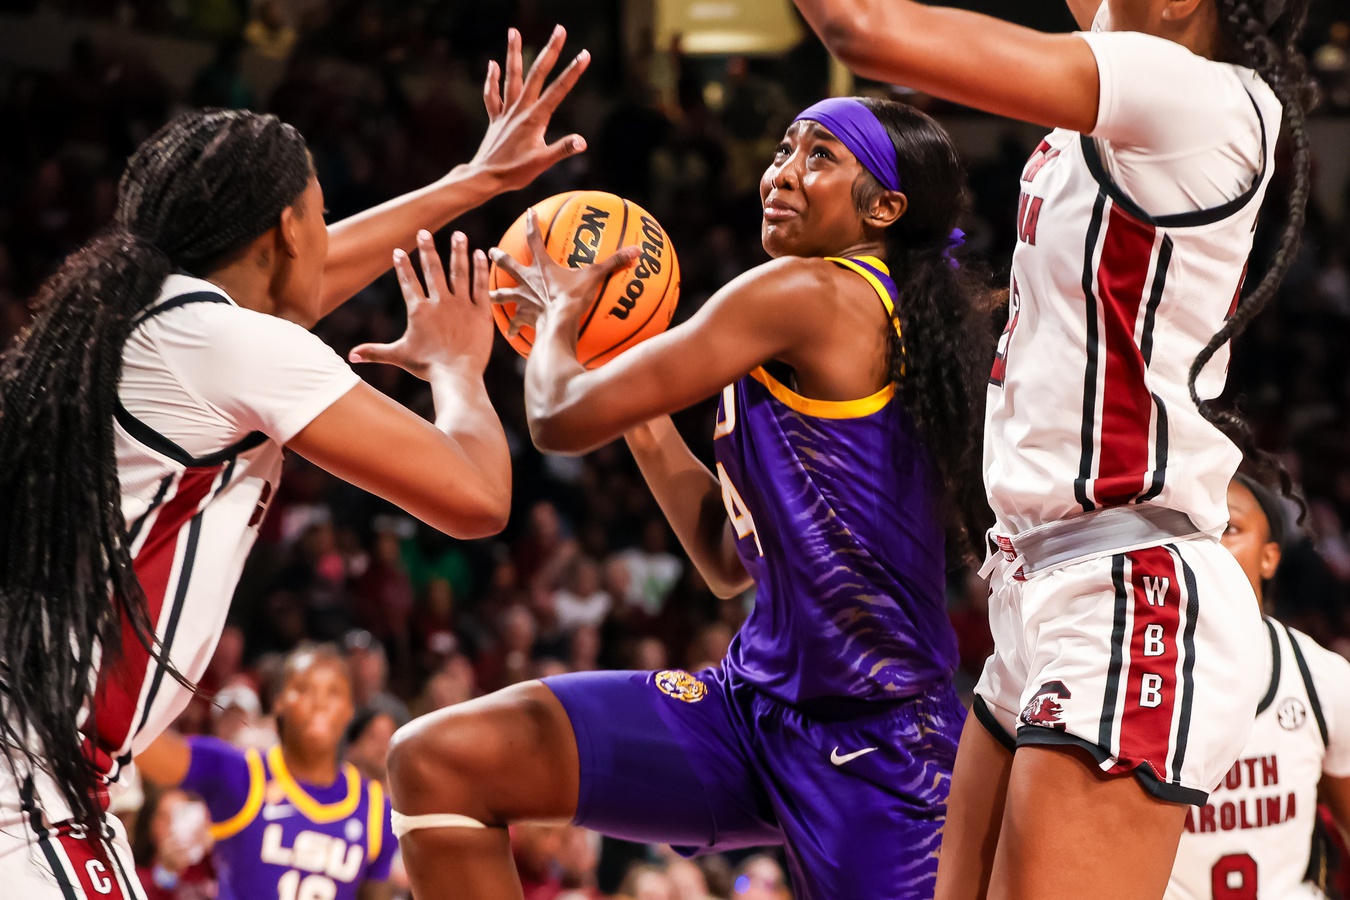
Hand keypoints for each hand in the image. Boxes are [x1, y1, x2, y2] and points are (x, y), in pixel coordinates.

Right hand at [351, 230, 492, 378]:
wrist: (456, 375)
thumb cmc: (428, 368)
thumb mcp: (399, 356)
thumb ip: (375, 352)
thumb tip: (349, 356)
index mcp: (419, 311)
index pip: (408, 282)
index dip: (402, 266)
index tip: (398, 251)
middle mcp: (439, 302)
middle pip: (432, 270)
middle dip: (426, 249)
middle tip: (424, 232)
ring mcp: (461, 305)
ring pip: (458, 272)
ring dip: (458, 251)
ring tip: (458, 234)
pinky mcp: (480, 311)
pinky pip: (479, 285)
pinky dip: (479, 268)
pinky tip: (480, 253)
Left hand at [469, 26, 589, 192]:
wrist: (485, 177)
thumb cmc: (515, 172)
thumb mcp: (543, 163)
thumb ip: (563, 149)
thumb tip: (582, 142)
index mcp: (535, 118)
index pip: (559, 90)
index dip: (573, 72)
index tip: (585, 55)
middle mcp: (520, 109)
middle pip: (537, 74)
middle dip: (550, 51)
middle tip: (560, 30)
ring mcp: (506, 112)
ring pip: (511, 76)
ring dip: (513, 53)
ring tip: (513, 31)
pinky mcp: (496, 118)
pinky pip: (493, 95)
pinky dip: (492, 79)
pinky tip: (493, 64)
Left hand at [489, 211, 639, 338]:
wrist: (556, 326)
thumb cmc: (571, 299)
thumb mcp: (594, 278)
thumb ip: (614, 263)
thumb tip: (637, 250)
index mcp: (541, 267)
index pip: (534, 238)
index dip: (533, 224)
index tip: (529, 212)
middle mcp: (526, 281)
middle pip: (508, 264)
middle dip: (499, 257)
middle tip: (491, 251)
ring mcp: (522, 300)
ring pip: (504, 295)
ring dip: (497, 294)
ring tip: (490, 295)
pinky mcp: (523, 319)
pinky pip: (515, 323)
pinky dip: (513, 328)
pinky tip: (511, 333)